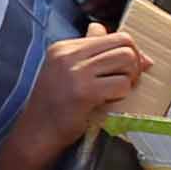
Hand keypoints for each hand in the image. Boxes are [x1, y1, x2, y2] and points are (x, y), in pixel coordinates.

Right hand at [25, 29, 145, 146]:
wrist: (36, 133)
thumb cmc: (55, 106)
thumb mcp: (68, 73)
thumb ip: (94, 55)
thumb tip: (133, 48)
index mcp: (64, 47)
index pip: (114, 36)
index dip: (129, 53)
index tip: (126, 70)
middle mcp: (69, 55)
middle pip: (124, 43)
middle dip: (135, 63)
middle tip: (127, 81)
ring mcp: (75, 72)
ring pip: (127, 59)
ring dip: (130, 78)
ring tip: (116, 91)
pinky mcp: (84, 92)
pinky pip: (122, 83)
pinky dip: (122, 94)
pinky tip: (109, 101)